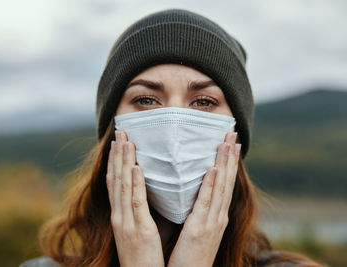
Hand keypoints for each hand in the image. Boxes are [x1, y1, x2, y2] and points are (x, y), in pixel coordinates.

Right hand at [106, 130, 164, 266]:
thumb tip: (154, 194)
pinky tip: (134, 167)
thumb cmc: (146, 259)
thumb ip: (143, 213)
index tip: (119, 142)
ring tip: (125, 140)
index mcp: (121, 217)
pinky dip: (133, 184)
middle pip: (116, 180)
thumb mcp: (141, 232)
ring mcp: (126, 223)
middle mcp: (120, 216)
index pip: (116, 183)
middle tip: (119, 132)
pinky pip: (135, 203)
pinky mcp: (138, 230)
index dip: (116, 162)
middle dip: (117, 155)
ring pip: (123, 186)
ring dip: (123, 162)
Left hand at [167, 132, 240, 266]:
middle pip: (226, 181)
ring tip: (227, 142)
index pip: (223, 183)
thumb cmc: (188, 256)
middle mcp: (217, 216)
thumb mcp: (194, 230)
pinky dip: (212, 185)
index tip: (230, 143)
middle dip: (230, 156)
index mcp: (215, 216)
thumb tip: (186, 191)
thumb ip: (194, 211)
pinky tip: (215, 169)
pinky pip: (207, 203)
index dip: (228, 163)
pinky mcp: (201, 230)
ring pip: (220, 187)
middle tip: (233, 133)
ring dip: (224, 164)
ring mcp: (212, 223)